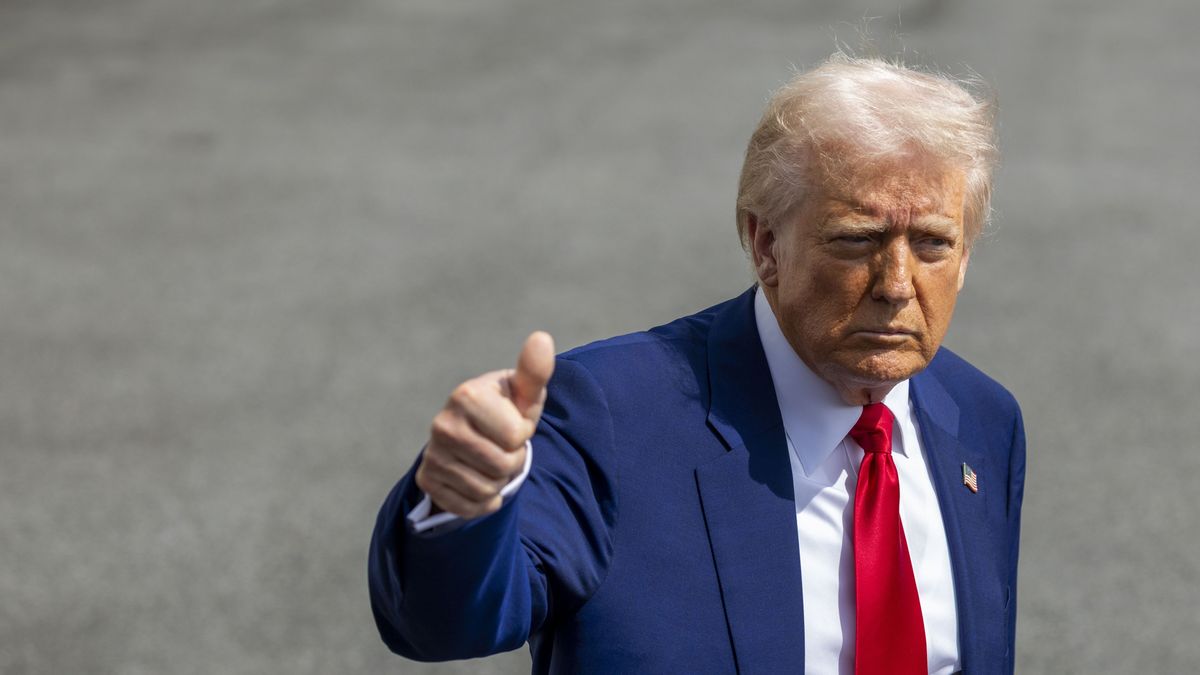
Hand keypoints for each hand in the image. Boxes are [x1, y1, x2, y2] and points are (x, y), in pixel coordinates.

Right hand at [416, 331, 554, 518]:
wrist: (473, 434)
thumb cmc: (506, 409)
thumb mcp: (523, 392)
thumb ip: (534, 371)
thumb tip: (542, 338)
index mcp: (465, 396)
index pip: (515, 436)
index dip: (521, 434)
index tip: (511, 424)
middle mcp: (442, 424)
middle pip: (502, 465)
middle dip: (512, 460)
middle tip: (502, 445)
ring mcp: (432, 455)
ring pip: (487, 489)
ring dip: (499, 480)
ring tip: (489, 459)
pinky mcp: (428, 481)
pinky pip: (471, 506)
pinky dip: (483, 500)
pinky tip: (477, 477)